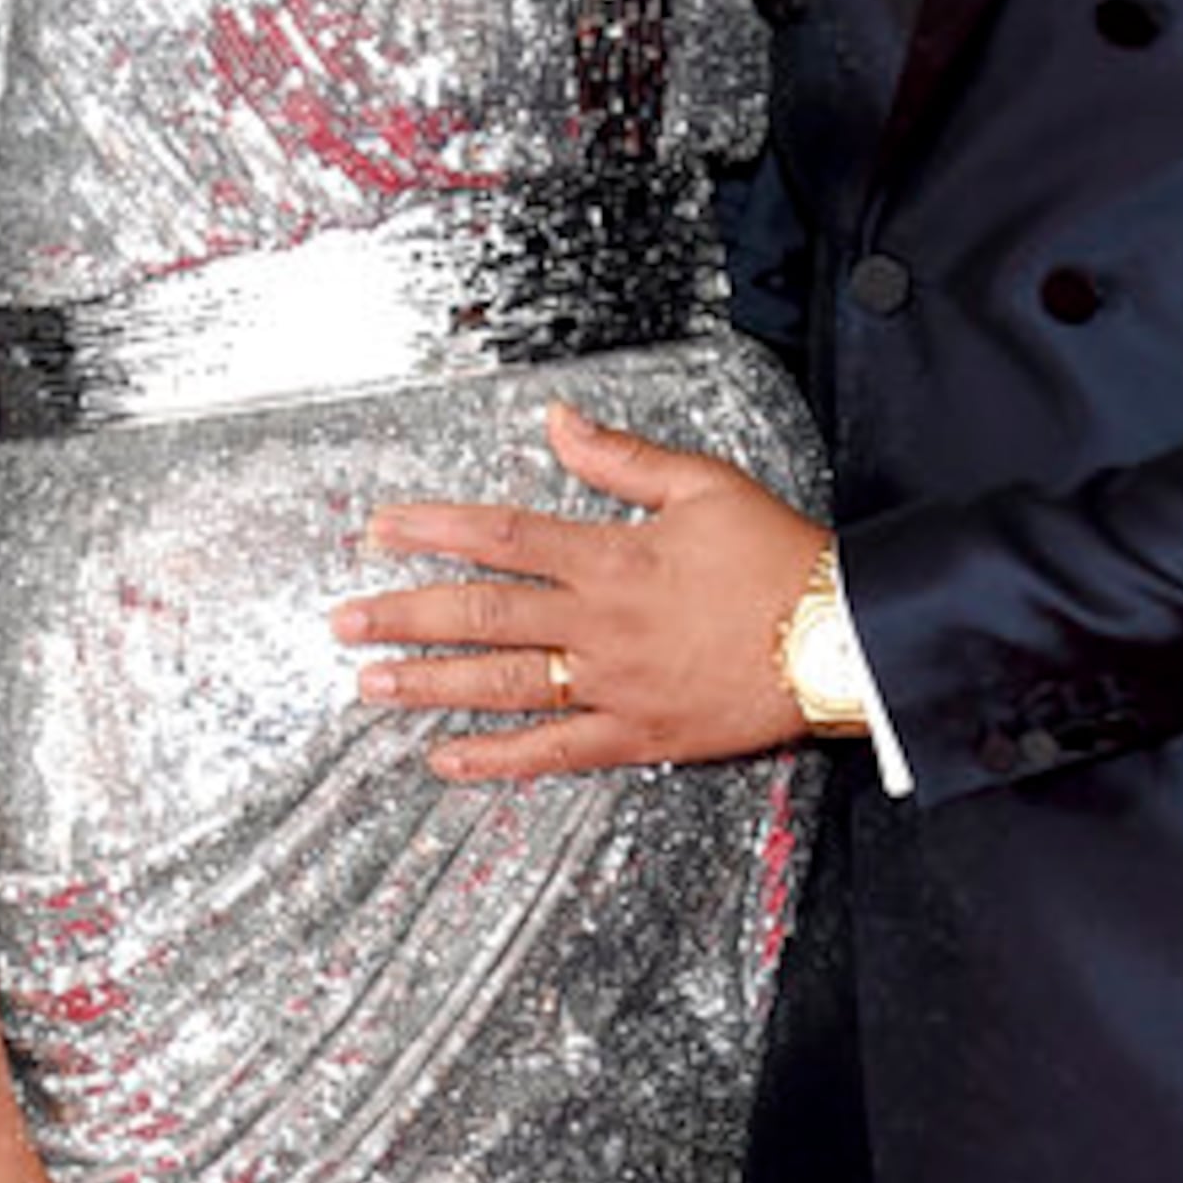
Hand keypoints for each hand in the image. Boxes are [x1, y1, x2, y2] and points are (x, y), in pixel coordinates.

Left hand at [332, 401, 820, 785]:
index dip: (433, 530)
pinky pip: (553, 752)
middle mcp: (600, 621)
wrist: (840, 637)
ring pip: (502, 683)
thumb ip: (621, 458)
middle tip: (342, 620)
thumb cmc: (781, 559)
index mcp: (611, 555)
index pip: (501, 536)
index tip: (379, 531)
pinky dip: (496, 758)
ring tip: (369, 683)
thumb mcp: (705, 486)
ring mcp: (614, 684)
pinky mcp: (638, 733)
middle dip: (403, 615)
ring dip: (429, 684)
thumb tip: (558, 422)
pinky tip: (445, 760)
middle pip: (482, 615)